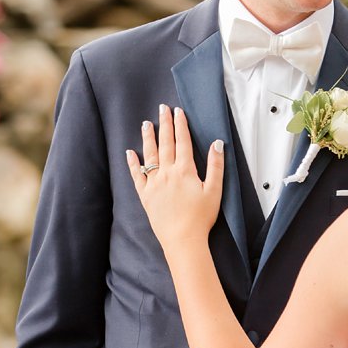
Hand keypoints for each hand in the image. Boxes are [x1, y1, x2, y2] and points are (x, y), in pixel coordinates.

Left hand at [127, 104, 223, 252]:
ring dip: (148, 138)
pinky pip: (136, 175)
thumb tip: (217, 144)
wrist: (182, 239)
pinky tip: (130, 152)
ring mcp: (154, 183)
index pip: (182, 142)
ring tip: (146, 124)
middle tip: (162, 109)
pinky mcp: (145, 195)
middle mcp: (167, 173)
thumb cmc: (201, 217)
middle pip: (165, 144)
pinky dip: (133, 163)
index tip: (178, 111)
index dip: (180, 125)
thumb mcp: (215, 190)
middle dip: (164, 124)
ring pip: (149, 156)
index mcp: (185, 170)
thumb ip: (216, 165)